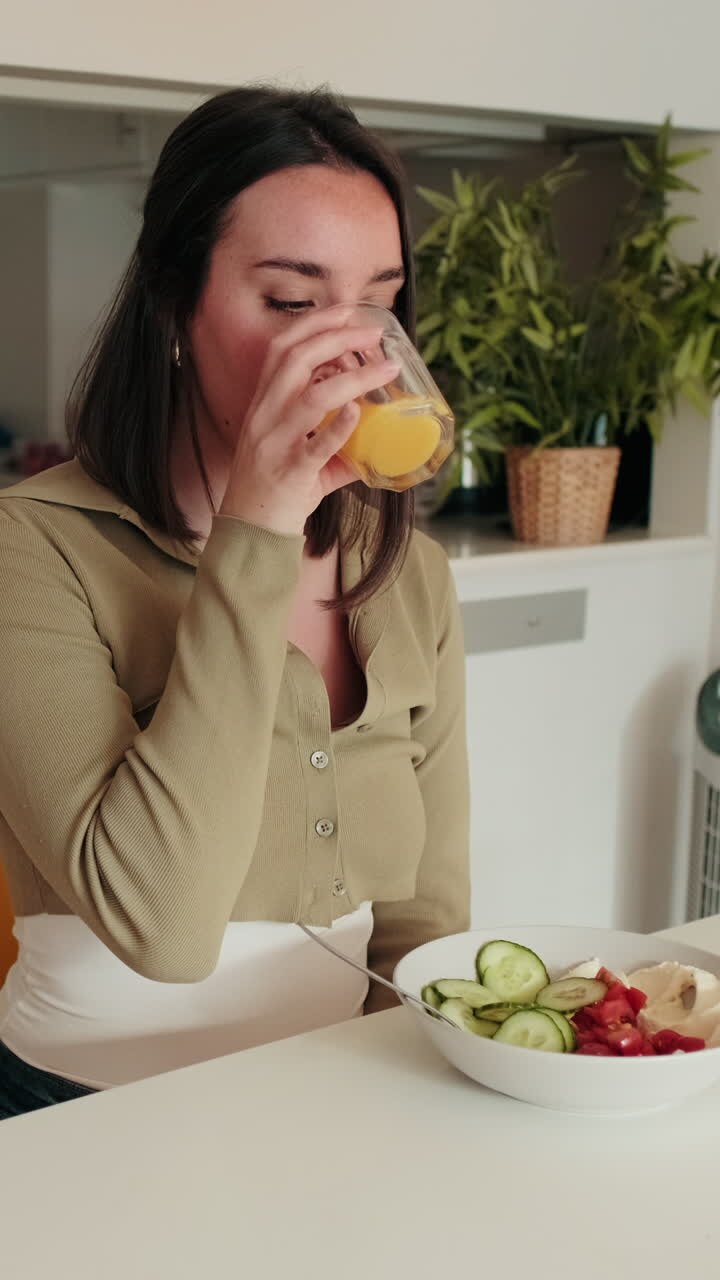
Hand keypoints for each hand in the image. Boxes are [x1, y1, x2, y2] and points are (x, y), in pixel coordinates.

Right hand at [219, 306, 399, 534]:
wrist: (249, 531)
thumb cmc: (276, 489)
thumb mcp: (301, 454)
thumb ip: (338, 443)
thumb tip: (379, 438)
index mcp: (264, 404)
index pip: (283, 349)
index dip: (314, 324)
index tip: (346, 311)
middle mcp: (265, 416)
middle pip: (296, 359)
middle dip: (337, 337)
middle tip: (374, 332)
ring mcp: (275, 443)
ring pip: (312, 397)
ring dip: (353, 377)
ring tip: (386, 368)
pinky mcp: (289, 472)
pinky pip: (315, 445)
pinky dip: (338, 426)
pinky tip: (358, 410)